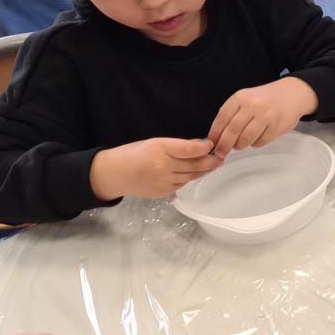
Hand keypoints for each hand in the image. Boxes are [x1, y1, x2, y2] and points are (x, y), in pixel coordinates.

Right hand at [90, 137, 222, 199]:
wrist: (113, 174)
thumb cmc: (133, 153)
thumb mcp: (153, 142)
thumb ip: (176, 145)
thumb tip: (198, 145)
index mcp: (159, 149)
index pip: (189, 149)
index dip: (203, 147)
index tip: (211, 145)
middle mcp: (164, 166)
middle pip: (194, 164)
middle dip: (210, 161)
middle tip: (221, 157)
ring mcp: (165, 181)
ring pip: (192, 175)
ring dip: (204, 170)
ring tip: (214, 164)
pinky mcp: (164, 192)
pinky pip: (183, 183)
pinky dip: (191, 177)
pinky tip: (196, 172)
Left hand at [207, 77, 317, 157]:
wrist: (291, 94)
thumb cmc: (265, 99)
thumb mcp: (246, 99)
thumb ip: (232, 114)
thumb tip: (217, 137)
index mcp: (240, 97)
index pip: (222, 118)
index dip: (215, 133)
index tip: (211, 143)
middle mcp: (252, 105)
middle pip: (232, 130)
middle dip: (224, 145)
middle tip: (220, 153)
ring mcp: (266, 116)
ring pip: (246, 138)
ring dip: (240, 145)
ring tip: (240, 144)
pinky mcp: (277, 126)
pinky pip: (260, 141)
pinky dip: (255, 143)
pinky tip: (256, 138)